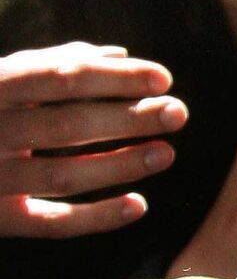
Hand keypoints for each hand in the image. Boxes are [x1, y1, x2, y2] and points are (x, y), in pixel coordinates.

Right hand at [0, 42, 187, 237]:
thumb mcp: (2, 76)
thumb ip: (57, 63)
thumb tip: (120, 55)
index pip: (63, 76)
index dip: (115, 77)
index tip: (163, 77)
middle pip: (68, 124)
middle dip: (129, 118)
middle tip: (178, 113)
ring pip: (63, 174)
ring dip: (120, 164)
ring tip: (166, 153)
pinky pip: (48, 223)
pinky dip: (95, 218)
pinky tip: (138, 205)